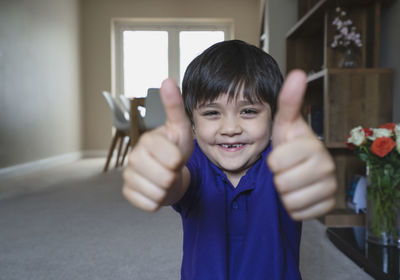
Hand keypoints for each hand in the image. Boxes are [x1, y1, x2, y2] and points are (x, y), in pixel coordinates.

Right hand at [122, 79, 192, 211]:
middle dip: (174, 175)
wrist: (171, 173)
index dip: (180, 160)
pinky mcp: (128, 192)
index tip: (176, 154)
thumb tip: (167, 79)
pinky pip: (149, 204)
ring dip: (167, 189)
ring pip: (157, 193)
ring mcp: (128, 175)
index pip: (172, 159)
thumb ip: (174, 106)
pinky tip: (156, 189)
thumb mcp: (181, 128)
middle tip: (170, 168)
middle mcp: (133, 157)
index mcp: (146, 140)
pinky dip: (158, 201)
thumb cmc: (177, 149)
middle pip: (165, 178)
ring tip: (164, 177)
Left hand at [267, 70, 336, 220]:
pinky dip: (292, 206)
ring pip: (289, 200)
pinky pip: (297, 213)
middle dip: (278, 177)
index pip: (277, 163)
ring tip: (291, 180)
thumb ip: (289, 101)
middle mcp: (327, 167)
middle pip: (283, 183)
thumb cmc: (289, 144)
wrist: (298, 168)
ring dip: (283, 192)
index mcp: (315, 146)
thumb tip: (298, 73)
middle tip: (286, 169)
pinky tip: (297, 193)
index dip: (273, 160)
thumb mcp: (284, 123)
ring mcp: (329, 188)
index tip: (282, 153)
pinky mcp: (326, 207)